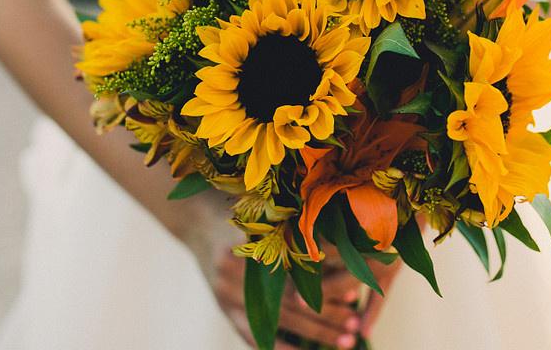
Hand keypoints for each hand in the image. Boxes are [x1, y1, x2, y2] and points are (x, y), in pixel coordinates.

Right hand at [183, 198, 400, 346]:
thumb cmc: (239, 214)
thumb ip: (292, 233)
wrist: (196, 222)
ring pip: (275, 322)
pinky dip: (278, 347)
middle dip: (325, 317)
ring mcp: (226, 294)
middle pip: (288, 303)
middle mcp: (235, 273)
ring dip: (312, 335)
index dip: (324, 286)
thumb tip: (339, 252)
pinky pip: (250, 334)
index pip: (294, 273)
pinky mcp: (223, 309)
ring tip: (345, 342)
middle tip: (355, 326)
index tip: (353, 295)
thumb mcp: (263, 216)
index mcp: (250, 246)